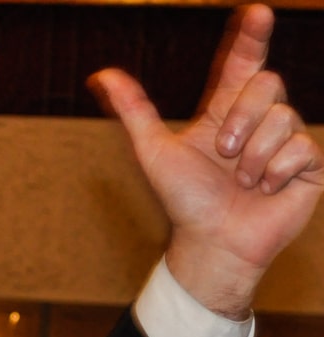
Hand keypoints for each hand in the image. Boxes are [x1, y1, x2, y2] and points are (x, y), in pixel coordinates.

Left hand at [90, 4, 322, 317]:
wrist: (211, 243)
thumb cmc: (183, 201)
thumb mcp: (153, 152)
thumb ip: (134, 110)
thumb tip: (102, 75)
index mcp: (226, 110)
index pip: (243, 62)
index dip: (252, 36)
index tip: (258, 13)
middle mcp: (260, 118)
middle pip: (268, 83)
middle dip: (242, 119)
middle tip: (225, 155)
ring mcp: (287, 139)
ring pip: (283, 117)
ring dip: (254, 157)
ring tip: (242, 182)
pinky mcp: (310, 164)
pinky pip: (301, 147)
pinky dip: (276, 172)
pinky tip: (265, 190)